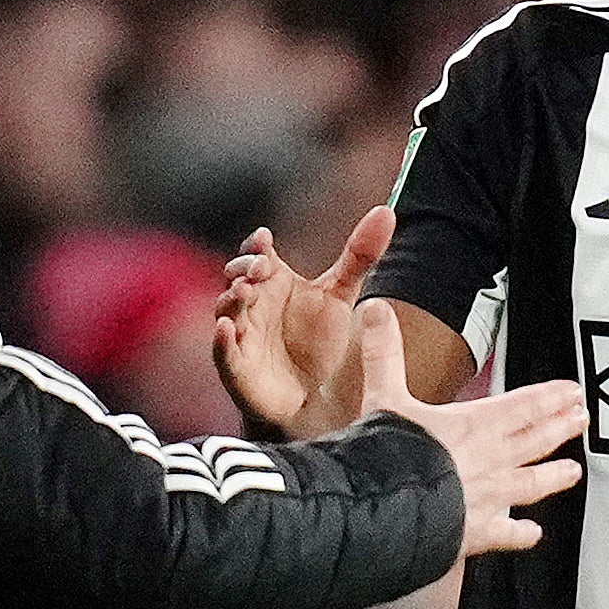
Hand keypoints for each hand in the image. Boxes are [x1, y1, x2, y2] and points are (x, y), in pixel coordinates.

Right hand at [213, 207, 389, 436]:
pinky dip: (222, 340)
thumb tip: (386, 211)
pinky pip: (223, 352)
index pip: (257, 254)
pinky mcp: (237, 367)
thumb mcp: (341, 295)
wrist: (311, 396)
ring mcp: (242, 334)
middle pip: (236, 277)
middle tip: (261, 268)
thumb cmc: (317, 341)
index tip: (265, 239)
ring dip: (232, 299)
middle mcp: (253, 304)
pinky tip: (227, 329)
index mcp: (273, 282)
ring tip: (245, 292)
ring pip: (226, 310)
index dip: (256, 246)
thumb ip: (360, 255)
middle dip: (244, 269)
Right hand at [357, 298, 579, 554]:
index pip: (525, 405)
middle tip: (582, 420)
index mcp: (475, 425)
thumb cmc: (387, 456)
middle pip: (536, 440)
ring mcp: (488, 497)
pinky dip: (522, 534)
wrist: (383, 509)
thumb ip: (384, 353)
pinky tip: (533, 534)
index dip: (552, 396)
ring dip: (554, 476)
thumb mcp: (384, 395)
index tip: (572, 391)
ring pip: (532, 484)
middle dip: (562, 427)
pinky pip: (507, 534)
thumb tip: (376, 310)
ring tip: (573, 472)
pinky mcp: (478, 531)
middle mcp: (490, 460)